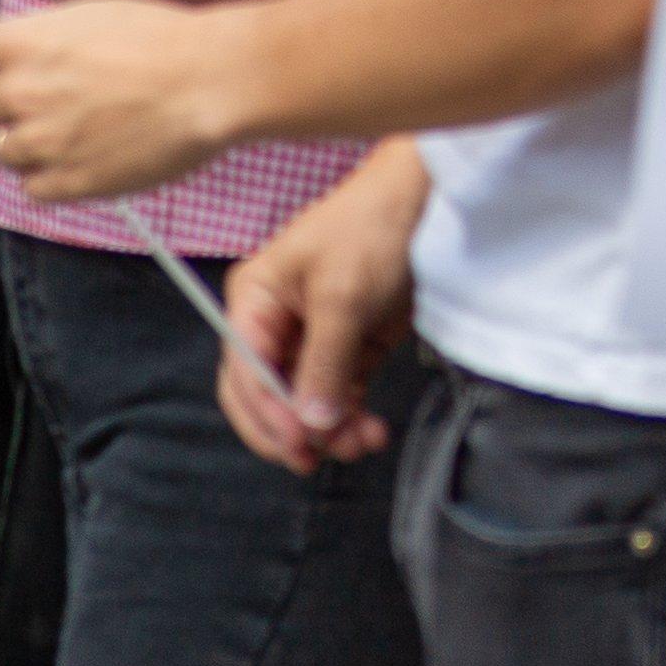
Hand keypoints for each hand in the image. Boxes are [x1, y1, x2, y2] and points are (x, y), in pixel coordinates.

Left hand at [0, 0, 260, 206]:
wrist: (211, 81)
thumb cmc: (160, 41)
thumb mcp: (82, 15)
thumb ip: (33, 38)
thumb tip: (6, 48)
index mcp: (20, 45)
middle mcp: (22, 93)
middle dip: (5, 106)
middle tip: (50, 100)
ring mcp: (45, 141)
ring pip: (3, 152)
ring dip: (28, 144)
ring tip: (76, 129)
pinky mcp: (72, 182)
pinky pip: (34, 189)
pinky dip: (52, 179)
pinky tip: (86, 157)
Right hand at [217, 146, 425, 471]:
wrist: (422, 206)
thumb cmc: (369, 233)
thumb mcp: (342, 297)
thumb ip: (324, 363)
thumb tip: (309, 423)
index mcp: (254, 300)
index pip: (244, 368)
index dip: (265, 411)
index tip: (299, 443)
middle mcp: (274, 322)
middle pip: (262, 393)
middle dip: (289, 428)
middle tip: (317, 459)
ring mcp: (311, 338)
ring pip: (302, 402)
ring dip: (327, 430)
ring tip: (363, 441)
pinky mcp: (348, 348)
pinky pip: (336, 396)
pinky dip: (350, 419)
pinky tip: (370, 429)